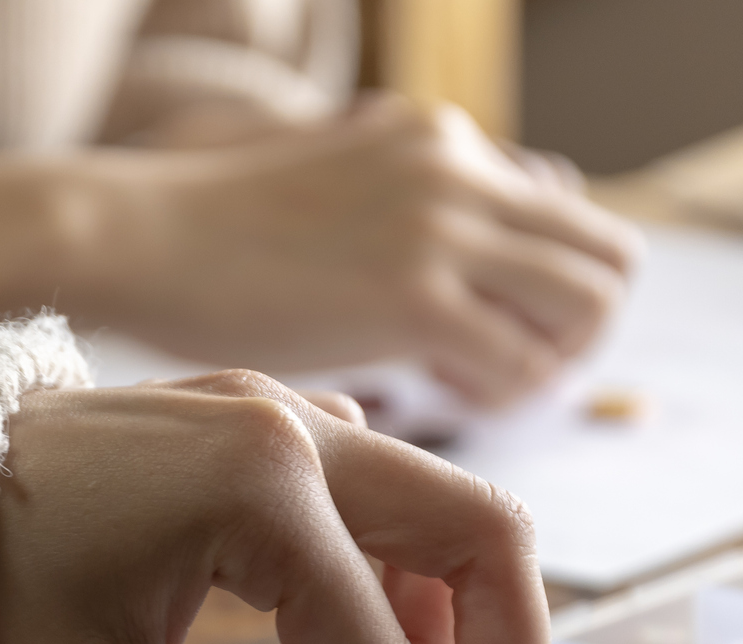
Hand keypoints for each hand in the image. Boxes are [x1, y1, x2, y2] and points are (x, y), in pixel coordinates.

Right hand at [96, 94, 642, 406]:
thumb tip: (434, 288)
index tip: (493, 340)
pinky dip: (498, 399)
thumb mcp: (328, 203)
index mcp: (440, 142)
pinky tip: (436, 401)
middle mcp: (459, 169)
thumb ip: (393, 222)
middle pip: (609, 258)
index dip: (548, 296)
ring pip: (588, 309)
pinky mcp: (412, 295)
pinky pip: (520, 365)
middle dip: (577, 335)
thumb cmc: (203, 246)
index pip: (566, 217)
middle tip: (509, 379)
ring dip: (548, 368)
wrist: (133, 236)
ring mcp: (441, 226)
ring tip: (472, 394)